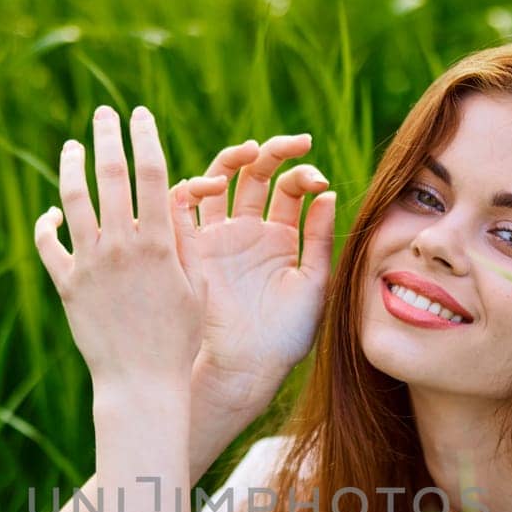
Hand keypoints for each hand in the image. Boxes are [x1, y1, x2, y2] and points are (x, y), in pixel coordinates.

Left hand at [32, 105, 218, 393]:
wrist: (140, 385)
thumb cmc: (178, 341)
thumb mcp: (196, 289)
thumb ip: (185, 242)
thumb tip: (176, 199)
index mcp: (158, 244)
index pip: (151, 173)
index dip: (144, 137)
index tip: (140, 115)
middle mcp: (120, 246)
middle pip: (109, 174)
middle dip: (106, 135)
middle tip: (104, 114)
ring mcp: (89, 264)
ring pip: (73, 199)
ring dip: (71, 166)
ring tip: (71, 146)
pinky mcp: (66, 285)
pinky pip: (48, 244)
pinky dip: (46, 223)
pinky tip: (52, 211)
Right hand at [180, 133, 336, 407]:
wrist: (247, 368)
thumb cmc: (284, 336)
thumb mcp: (312, 282)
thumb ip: (318, 238)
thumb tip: (327, 193)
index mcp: (279, 237)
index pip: (289, 188)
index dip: (303, 174)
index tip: (318, 180)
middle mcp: (247, 231)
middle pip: (254, 174)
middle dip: (273, 151)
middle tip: (295, 143)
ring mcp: (217, 236)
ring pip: (220, 180)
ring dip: (233, 158)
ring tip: (252, 151)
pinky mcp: (191, 249)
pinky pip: (184, 208)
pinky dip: (194, 187)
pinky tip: (215, 184)